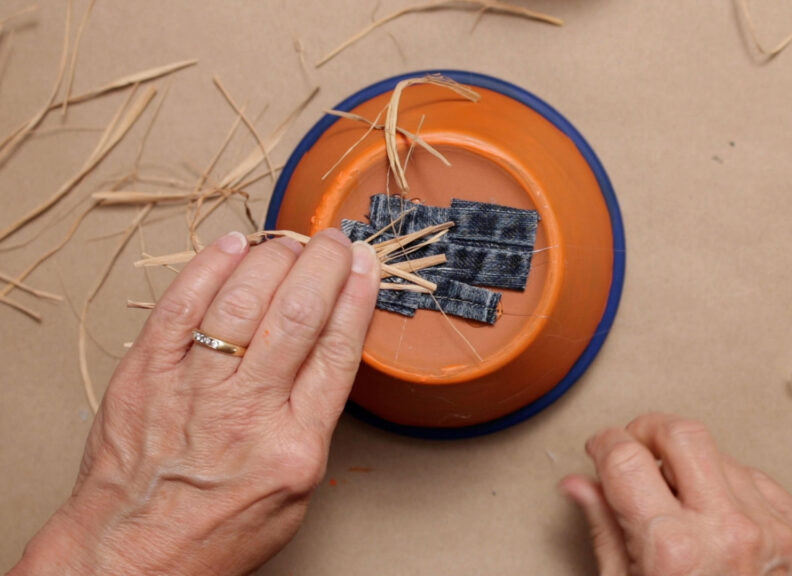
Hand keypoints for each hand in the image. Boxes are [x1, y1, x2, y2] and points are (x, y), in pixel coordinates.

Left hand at [10, 229, 379, 575]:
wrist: (131, 557)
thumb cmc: (215, 532)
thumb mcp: (294, 495)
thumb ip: (312, 425)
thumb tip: (324, 355)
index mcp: (293, 445)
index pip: (335, 350)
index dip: (354, 297)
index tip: (364, 265)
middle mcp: (246, 411)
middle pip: (296, 315)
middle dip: (321, 265)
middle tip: (332, 240)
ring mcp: (191, 389)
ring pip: (242, 300)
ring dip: (273, 258)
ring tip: (289, 241)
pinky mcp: (144, 376)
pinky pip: (180, 307)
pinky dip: (208, 268)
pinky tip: (232, 246)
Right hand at [561, 413, 791, 575]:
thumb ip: (604, 527)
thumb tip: (581, 485)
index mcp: (675, 551)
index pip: (626, 457)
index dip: (605, 444)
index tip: (601, 449)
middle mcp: (728, 534)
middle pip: (682, 433)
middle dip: (650, 431)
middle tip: (636, 447)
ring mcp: (772, 531)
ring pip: (721, 453)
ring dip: (692, 466)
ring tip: (679, 503)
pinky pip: (758, 479)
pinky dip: (731, 488)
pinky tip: (716, 516)